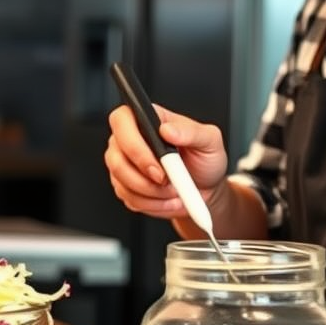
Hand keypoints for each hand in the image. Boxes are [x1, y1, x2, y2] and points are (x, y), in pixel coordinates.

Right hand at [104, 102, 227, 219]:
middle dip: (144, 178)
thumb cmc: (205, 160)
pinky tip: (169, 199)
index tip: (159, 165)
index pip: (121, 120)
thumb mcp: (209, 141)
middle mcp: (128, 139)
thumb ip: (191, 132)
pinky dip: (153, 204)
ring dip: (153, 194)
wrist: (205, 188)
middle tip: (168, 183)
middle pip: (116, 158)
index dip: (134, 145)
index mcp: (147, 120)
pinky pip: (130, 199)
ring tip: (175, 191)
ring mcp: (123, 164)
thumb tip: (167, 129)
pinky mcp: (124, 186)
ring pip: (122, 182)